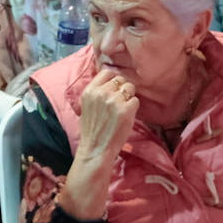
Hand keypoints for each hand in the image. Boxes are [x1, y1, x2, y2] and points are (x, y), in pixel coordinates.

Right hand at [58, 69, 138, 219]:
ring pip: (130, 88)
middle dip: (122, 90)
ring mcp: (114, 101)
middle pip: (120, 80)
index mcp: (89, 91)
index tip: (115, 88)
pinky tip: (126, 118)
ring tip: (123, 111)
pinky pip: (136, 101)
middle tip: (120, 103)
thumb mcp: (87, 106)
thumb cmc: (92, 130)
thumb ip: (96, 93)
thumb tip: (110, 80)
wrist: (96, 150)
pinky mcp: (126, 110)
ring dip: (129, 98)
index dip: (113, 80)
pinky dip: (134, 109)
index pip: (106, 72)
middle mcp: (101, 93)